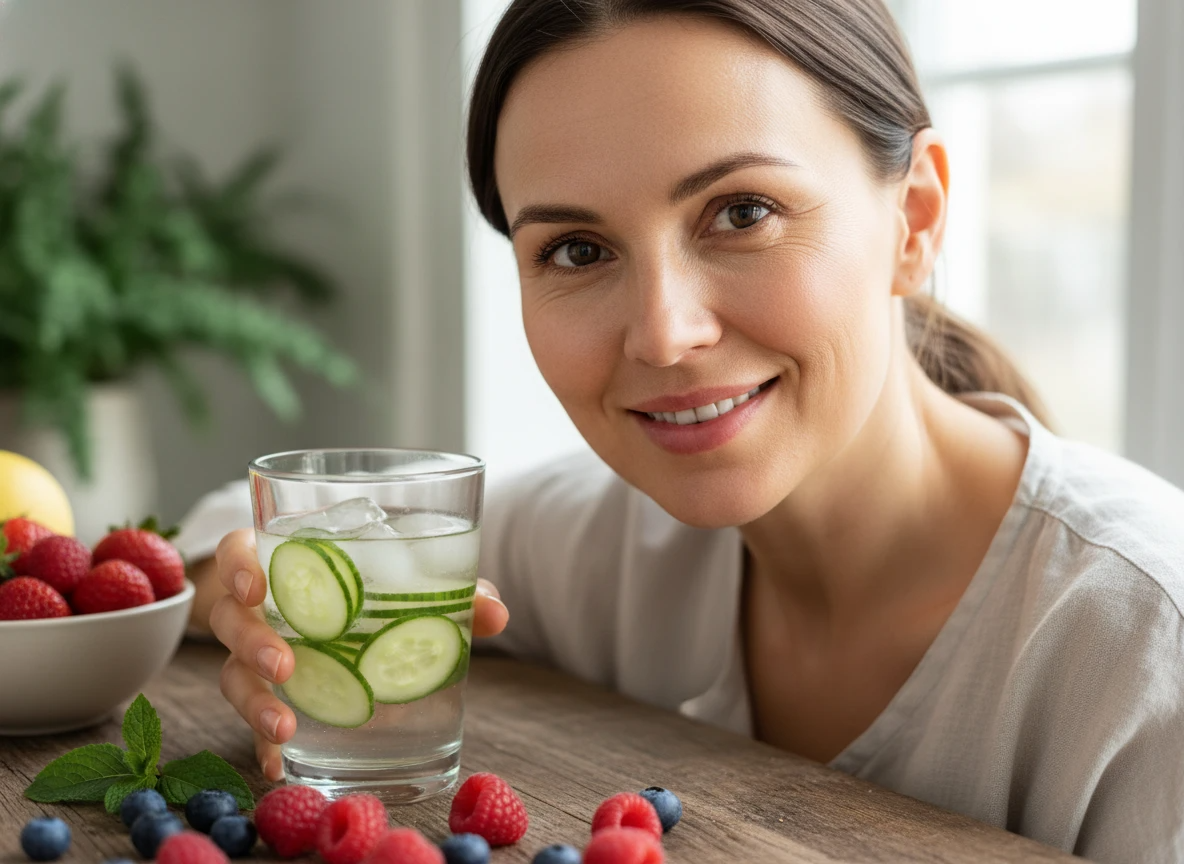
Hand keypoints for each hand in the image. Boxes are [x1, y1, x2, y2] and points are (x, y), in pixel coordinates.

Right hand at [209, 528, 509, 780]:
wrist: (345, 627)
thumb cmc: (370, 588)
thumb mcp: (404, 582)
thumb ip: (448, 591)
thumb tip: (496, 612)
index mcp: (283, 562)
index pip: (240, 552)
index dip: (237, 565)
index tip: (254, 586)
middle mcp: (256, 608)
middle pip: (232, 618)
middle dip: (252, 643)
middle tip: (284, 666)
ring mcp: (252, 656)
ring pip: (232, 675)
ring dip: (254, 704)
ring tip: (285, 729)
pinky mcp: (267, 699)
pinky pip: (252, 725)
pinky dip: (265, 747)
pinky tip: (280, 765)